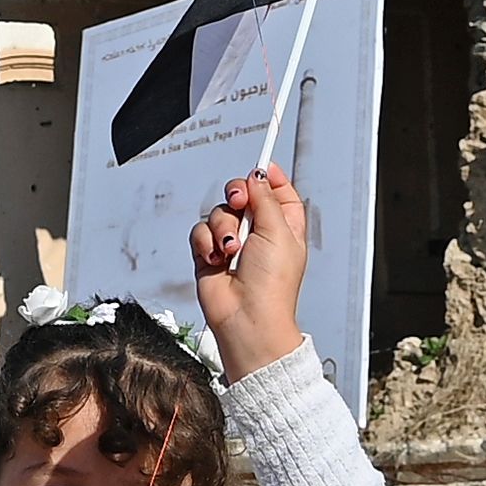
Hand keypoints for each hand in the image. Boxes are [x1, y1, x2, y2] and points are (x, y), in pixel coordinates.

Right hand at [189, 167, 317, 377]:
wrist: (247, 317)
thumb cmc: (272, 284)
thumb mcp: (279, 231)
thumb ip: (265, 198)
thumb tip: (257, 176)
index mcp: (284, 226)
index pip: (277, 191)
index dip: (269, 178)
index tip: (261, 167)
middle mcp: (259, 233)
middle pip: (242, 195)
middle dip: (237, 197)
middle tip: (239, 203)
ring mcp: (233, 243)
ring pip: (219, 213)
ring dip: (222, 228)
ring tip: (231, 249)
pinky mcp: (210, 254)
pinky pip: (200, 232)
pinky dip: (206, 243)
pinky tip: (216, 258)